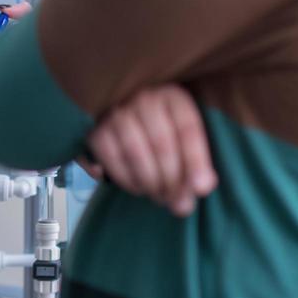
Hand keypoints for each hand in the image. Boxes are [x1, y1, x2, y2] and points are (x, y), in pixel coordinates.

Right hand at [85, 85, 216, 216]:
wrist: (126, 120)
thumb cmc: (164, 132)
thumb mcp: (185, 140)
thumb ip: (194, 167)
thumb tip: (192, 196)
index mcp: (173, 97)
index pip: (188, 128)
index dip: (196, 161)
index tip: (201, 189)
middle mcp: (143, 98)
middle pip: (162, 144)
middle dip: (172, 180)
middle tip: (176, 200)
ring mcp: (116, 112)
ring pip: (135, 152)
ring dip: (149, 182)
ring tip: (159, 195)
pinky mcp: (96, 130)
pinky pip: (111, 159)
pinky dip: (125, 180)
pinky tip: (137, 188)